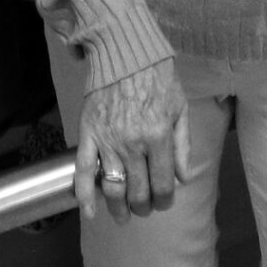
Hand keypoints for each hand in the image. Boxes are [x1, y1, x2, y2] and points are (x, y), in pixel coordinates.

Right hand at [74, 62, 191, 223]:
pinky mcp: (88, 134)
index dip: (165, 200)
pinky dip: (84, 195)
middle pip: (138, 192)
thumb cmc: (157, 77)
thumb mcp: (179, 107)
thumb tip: (183, 178)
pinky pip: (83, 171)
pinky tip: (89, 212)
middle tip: (145, 206)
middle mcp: (133, 144)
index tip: (164, 201)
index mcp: (158, 137)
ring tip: (123, 215)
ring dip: (119, 208)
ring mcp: (108, 141)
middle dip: (144, 206)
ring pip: (113, 188)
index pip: (162, 185)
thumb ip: (183, 145)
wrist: (124, 51)